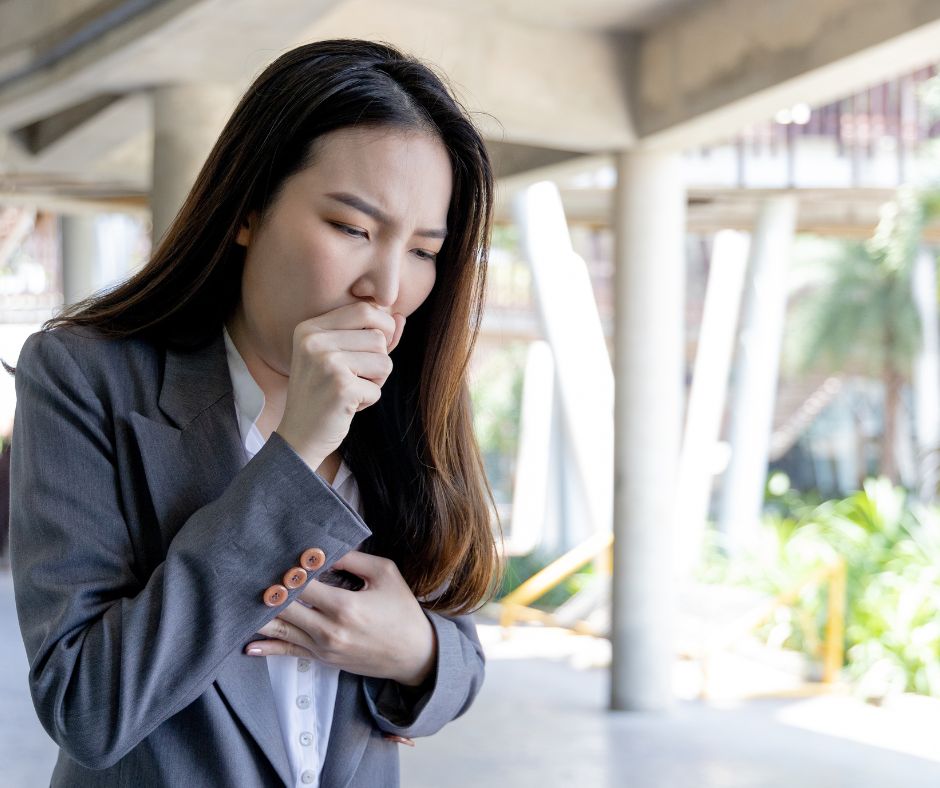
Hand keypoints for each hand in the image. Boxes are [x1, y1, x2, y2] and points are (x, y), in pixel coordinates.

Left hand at [245, 551, 436, 686]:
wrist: (415, 654)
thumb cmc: (402, 611)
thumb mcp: (385, 574)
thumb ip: (353, 559)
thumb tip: (322, 551)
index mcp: (344, 606)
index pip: (302, 584)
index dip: (287, 570)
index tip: (275, 556)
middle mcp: (329, 630)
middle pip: (284, 607)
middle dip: (267, 590)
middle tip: (247, 574)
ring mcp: (323, 648)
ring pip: (281, 630)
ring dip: (259, 616)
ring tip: (238, 602)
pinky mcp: (322, 659)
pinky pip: (289, 653)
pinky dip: (268, 648)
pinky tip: (248, 645)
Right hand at [275, 303, 405, 469]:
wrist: (299, 435)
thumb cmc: (324, 394)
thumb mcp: (341, 357)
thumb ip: (369, 335)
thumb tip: (401, 316)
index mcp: (311, 327)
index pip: (365, 309)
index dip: (382, 328)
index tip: (370, 351)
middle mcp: (315, 341)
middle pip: (378, 337)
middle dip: (378, 360)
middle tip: (356, 377)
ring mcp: (326, 363)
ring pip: (384, 362)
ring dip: (375, 381)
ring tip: (350, 390)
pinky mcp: (340, 388)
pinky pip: (378, 388)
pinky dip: (369, 400)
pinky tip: (346, 405)